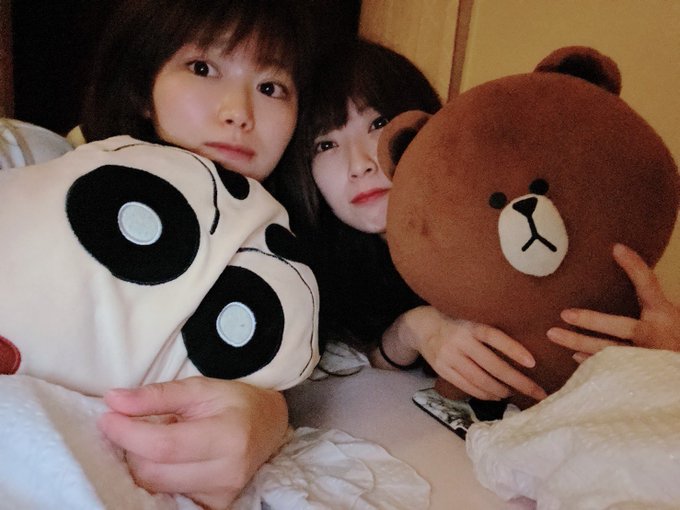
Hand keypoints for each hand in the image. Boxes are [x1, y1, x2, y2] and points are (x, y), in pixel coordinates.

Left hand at [97, 377, 288, 509]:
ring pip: (156, 488)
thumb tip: (114, 400)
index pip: (163, 445)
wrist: (268, 424)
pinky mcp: (215, 506)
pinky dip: (155, 480)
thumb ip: (157, 395)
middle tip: (126, 426)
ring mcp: (222, 495)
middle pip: (154, 472)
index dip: (127, 433)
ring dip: (140, 464)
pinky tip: (159, 462)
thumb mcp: (200, 388)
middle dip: (130, 449)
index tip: (107, 417)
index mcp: (227, 437)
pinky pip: (168, 499)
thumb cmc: (234, 402)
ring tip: (149, 441)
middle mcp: (227, 472)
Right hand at [381, 306, 546, 400]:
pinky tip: (495, 395)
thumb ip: (489, 330)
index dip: (513, 349)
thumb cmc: (457, 322)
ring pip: (480, 380)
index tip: (533, 363)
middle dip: (517, 381)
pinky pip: (467, 386)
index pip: (494, 336)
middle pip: (492, 365)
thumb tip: (522, 348)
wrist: (422, 327)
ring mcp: (449, 357)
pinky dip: (484, 394)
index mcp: (470, 325)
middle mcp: (459, 341)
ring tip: (513, 392)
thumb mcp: (471, 318)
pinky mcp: (443, 370)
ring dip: (500, 390)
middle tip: (536, 391)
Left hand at [547, 243, 679, 361]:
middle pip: (620, 325)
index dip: (634, 266)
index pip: (648, 284)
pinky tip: (575, 356)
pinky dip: (591, 362)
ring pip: (607, 350)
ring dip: (578, 342)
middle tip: (564, 313)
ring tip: (553, 334)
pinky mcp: (638, 376)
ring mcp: (646, 358)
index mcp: (665, 315)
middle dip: (591, 320)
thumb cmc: (674, 339)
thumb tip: (622, 271)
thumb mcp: (669, 318)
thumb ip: (650, 303)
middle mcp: (656, 335)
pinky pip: (609, 369)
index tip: (616, 248)